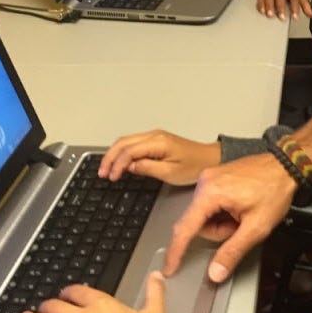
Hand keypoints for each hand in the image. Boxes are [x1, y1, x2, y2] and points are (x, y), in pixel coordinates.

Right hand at [98, 129, 219, 185]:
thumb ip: (147, 168)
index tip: (111, 177)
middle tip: (102, 173)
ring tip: (106, 170)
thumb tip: (129, 166)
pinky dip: (121, 152)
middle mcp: (154, 135)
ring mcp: (154, 136)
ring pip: (126, 141)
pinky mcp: (155, 140)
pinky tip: (118, 162)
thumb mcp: (170, 173)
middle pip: (123, 142)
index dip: (117, 164)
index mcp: (158, 142)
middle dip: (109, 157)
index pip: (129, 151)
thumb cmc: (194, 166)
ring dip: (114, 154)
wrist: (209, 159)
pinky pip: (133, 143)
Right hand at [164, 151, 297, 281]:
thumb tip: (215, 271)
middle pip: (197, 223)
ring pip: (204, 214)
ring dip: (222, 221)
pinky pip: (210, 203)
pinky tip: (240, 207)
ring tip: (243, 214)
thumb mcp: (256, 227)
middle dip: (219, 231)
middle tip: (241, 226)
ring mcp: (210, 177)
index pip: (185, 228)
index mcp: (211, 193)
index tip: (169, 268)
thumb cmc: (274, 189)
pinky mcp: (216, 177)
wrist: (286, 165)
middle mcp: (205, 182)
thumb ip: (232, 252)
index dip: (176, 252)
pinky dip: (224, 211)